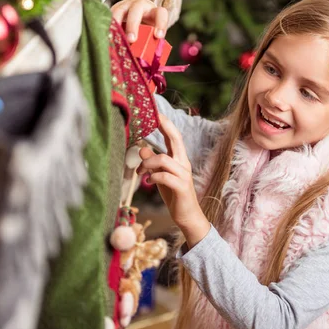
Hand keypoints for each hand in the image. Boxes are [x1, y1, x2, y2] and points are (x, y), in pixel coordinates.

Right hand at [110, 0, 168, 42]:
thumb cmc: (147, 28)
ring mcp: (126, 6)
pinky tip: (106, 34)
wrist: (137, 14)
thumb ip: (152, 45)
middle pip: (137, 9)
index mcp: (153, 12)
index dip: (160, 24)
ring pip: (120, 10)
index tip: (158, 36)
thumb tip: (149, 65)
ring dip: (117, 23)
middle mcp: (140, 6)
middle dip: (133, 25)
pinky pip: (109, 15)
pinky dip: (108, 25)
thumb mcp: (152, 34)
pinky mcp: (115, 9)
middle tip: (132, 39)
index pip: (160, 13)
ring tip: (114, 36)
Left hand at [136, 114, 210, 247]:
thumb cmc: (174, 195)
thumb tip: (141, 148)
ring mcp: (184, 175)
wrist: (187, 216)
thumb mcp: (160, 176)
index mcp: (179, 159)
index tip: (156, 112)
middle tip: (152, 119)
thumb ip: (152, 163)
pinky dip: (153, 176)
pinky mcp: (181, 187)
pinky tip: (148, 181)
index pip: (174, 136)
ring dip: (148, 162)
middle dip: (164, 127)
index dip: (165, 124)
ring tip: (140, 172)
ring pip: (164, 158)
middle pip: (176, 139)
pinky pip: (165, 176)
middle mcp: (183, 163)